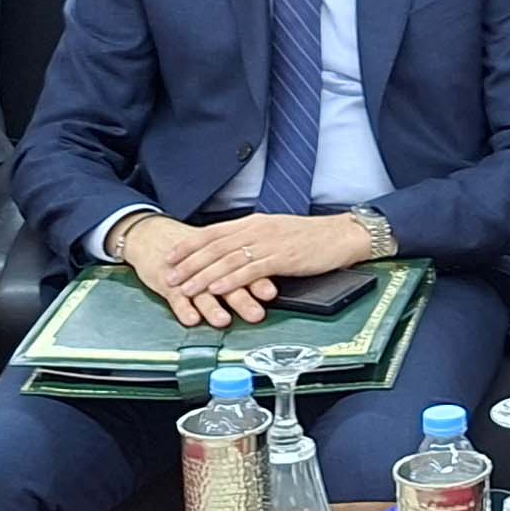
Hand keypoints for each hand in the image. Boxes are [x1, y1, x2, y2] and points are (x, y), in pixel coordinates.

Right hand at [115, 215, 272, 329]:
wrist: (150, 235)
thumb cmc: (189, 248)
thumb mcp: (216, 251)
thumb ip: (241, 264)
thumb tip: (272, 274)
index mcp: (222, 256)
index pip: (244, 267)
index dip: (259, 279)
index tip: (272, 292)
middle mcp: (207, 267)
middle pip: (227, 282)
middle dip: (243, 299)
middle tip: (256, 314)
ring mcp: (186, 276)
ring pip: (202, 292)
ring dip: (213, 307)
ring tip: (223, 320)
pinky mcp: (167, 284)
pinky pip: (175, 299)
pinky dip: (184, 309)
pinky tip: (192, 319)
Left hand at [156, 211, 370, 305]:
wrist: (341, 236)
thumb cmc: (311, 238)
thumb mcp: (275, 233)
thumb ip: (252, 240)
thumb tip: (231, 252)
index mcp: (252, 222)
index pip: (212, 232)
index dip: (188, 245)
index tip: (169, 256)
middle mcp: (256, 229)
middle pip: (214, 246)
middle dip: (188, 263)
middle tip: (168, 277)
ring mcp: (268, 243)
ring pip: (226, 259)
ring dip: (202, 275)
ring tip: (185, 288)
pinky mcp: (281, 258)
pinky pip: (249, 270)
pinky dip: (229, 280)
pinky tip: (216, 288)